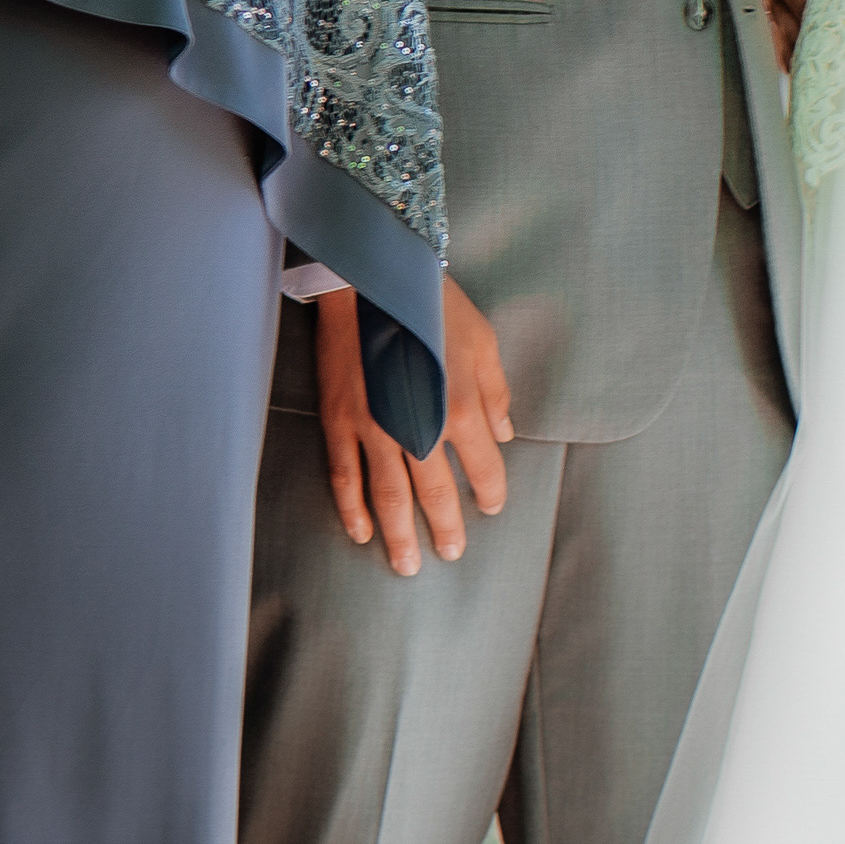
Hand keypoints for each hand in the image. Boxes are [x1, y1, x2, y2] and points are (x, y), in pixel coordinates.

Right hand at [315, 277, 512, 575]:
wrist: (371, 279)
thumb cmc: (434, 306)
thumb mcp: (483, 342)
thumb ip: (496, 395)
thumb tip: (505, 436)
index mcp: (460, 407)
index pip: (483, 468)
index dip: (490, 493)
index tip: (491, 508)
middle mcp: (418, 427)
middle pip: (434, 494)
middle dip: (445, 528)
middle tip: (450, 554)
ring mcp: (374, 428)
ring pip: (388, 497)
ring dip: (400, 534)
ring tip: (407, 564)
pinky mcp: (339, 421)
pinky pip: (345, 476)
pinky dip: (353, 508)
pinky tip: (362, 532)